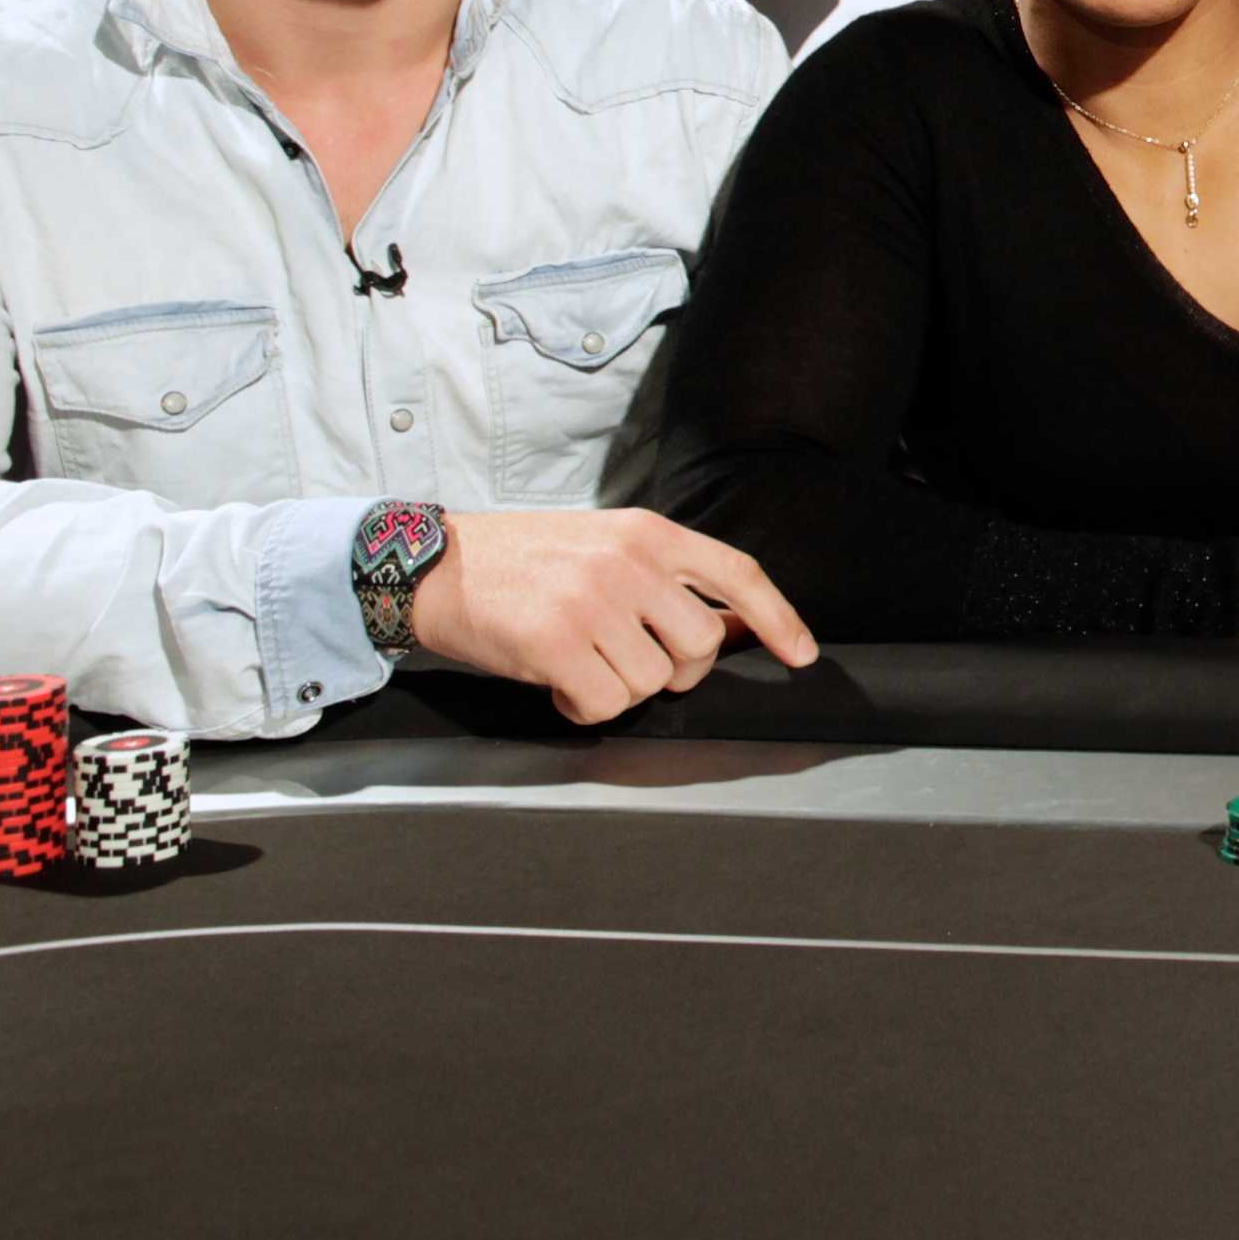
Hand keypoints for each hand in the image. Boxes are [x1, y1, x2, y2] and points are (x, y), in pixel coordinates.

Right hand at [412, 509, 818, 726]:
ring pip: (654, 681)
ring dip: (622, 688)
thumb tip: (733, 626)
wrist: (437, 565)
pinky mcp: (555, 644)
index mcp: (647, 533)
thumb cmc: (524, 560)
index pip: (737, 575)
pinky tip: (560, 683)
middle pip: (702, 645)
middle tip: (631, 660)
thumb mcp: (605, 543)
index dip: (778, 618)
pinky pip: (605, 703)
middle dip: (677, 669)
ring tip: (582, 663)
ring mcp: (591, 603)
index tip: (802, 654)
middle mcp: (628, 563)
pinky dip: (585, 706)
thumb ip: (666, 577)